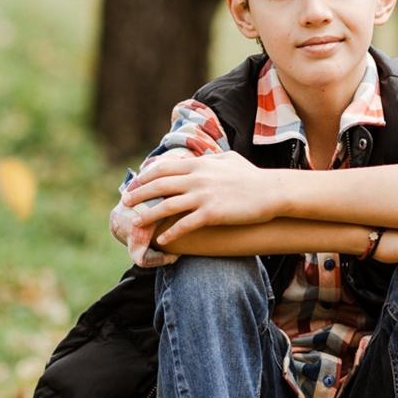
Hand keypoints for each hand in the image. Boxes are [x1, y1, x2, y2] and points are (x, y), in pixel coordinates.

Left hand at [124, 151, 284, 237]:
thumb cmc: (252, 176)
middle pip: (159, 186)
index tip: (135, 184)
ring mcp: (204, 196)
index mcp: (199, 164)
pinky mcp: (212, 214)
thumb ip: (210, 159)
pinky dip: (171, 232)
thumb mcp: (228, 160)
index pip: (164, 168)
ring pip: (167, 206)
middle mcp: (197, 178)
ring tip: (136, 223)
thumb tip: (200, 157)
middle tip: (126, 203)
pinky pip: (185, 224)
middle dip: (140, 195)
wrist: (272, 192)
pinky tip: (162, 239)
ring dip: (148, 215)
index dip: (145, 177)